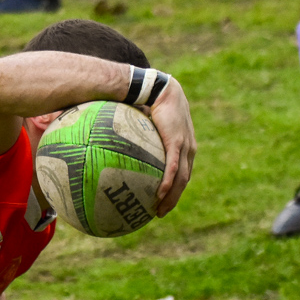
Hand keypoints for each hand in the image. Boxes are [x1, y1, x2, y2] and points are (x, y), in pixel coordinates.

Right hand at [146, 78, 196, 216]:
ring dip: (171, 197)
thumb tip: (111, 143)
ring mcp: (184, 147)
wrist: (160, 87)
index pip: (182, 171)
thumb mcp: (142, 123)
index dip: (175, 187)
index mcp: (184, 145)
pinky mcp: (177, 143)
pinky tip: (158, 196)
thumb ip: (133, 136)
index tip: (164, 199)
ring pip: (181, 179)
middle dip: (173, 198)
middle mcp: (188, 149)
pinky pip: (172, 169)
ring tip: (159, 211)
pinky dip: (167, 184)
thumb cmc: (150, 101)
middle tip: (160, 212)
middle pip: (184, 180)